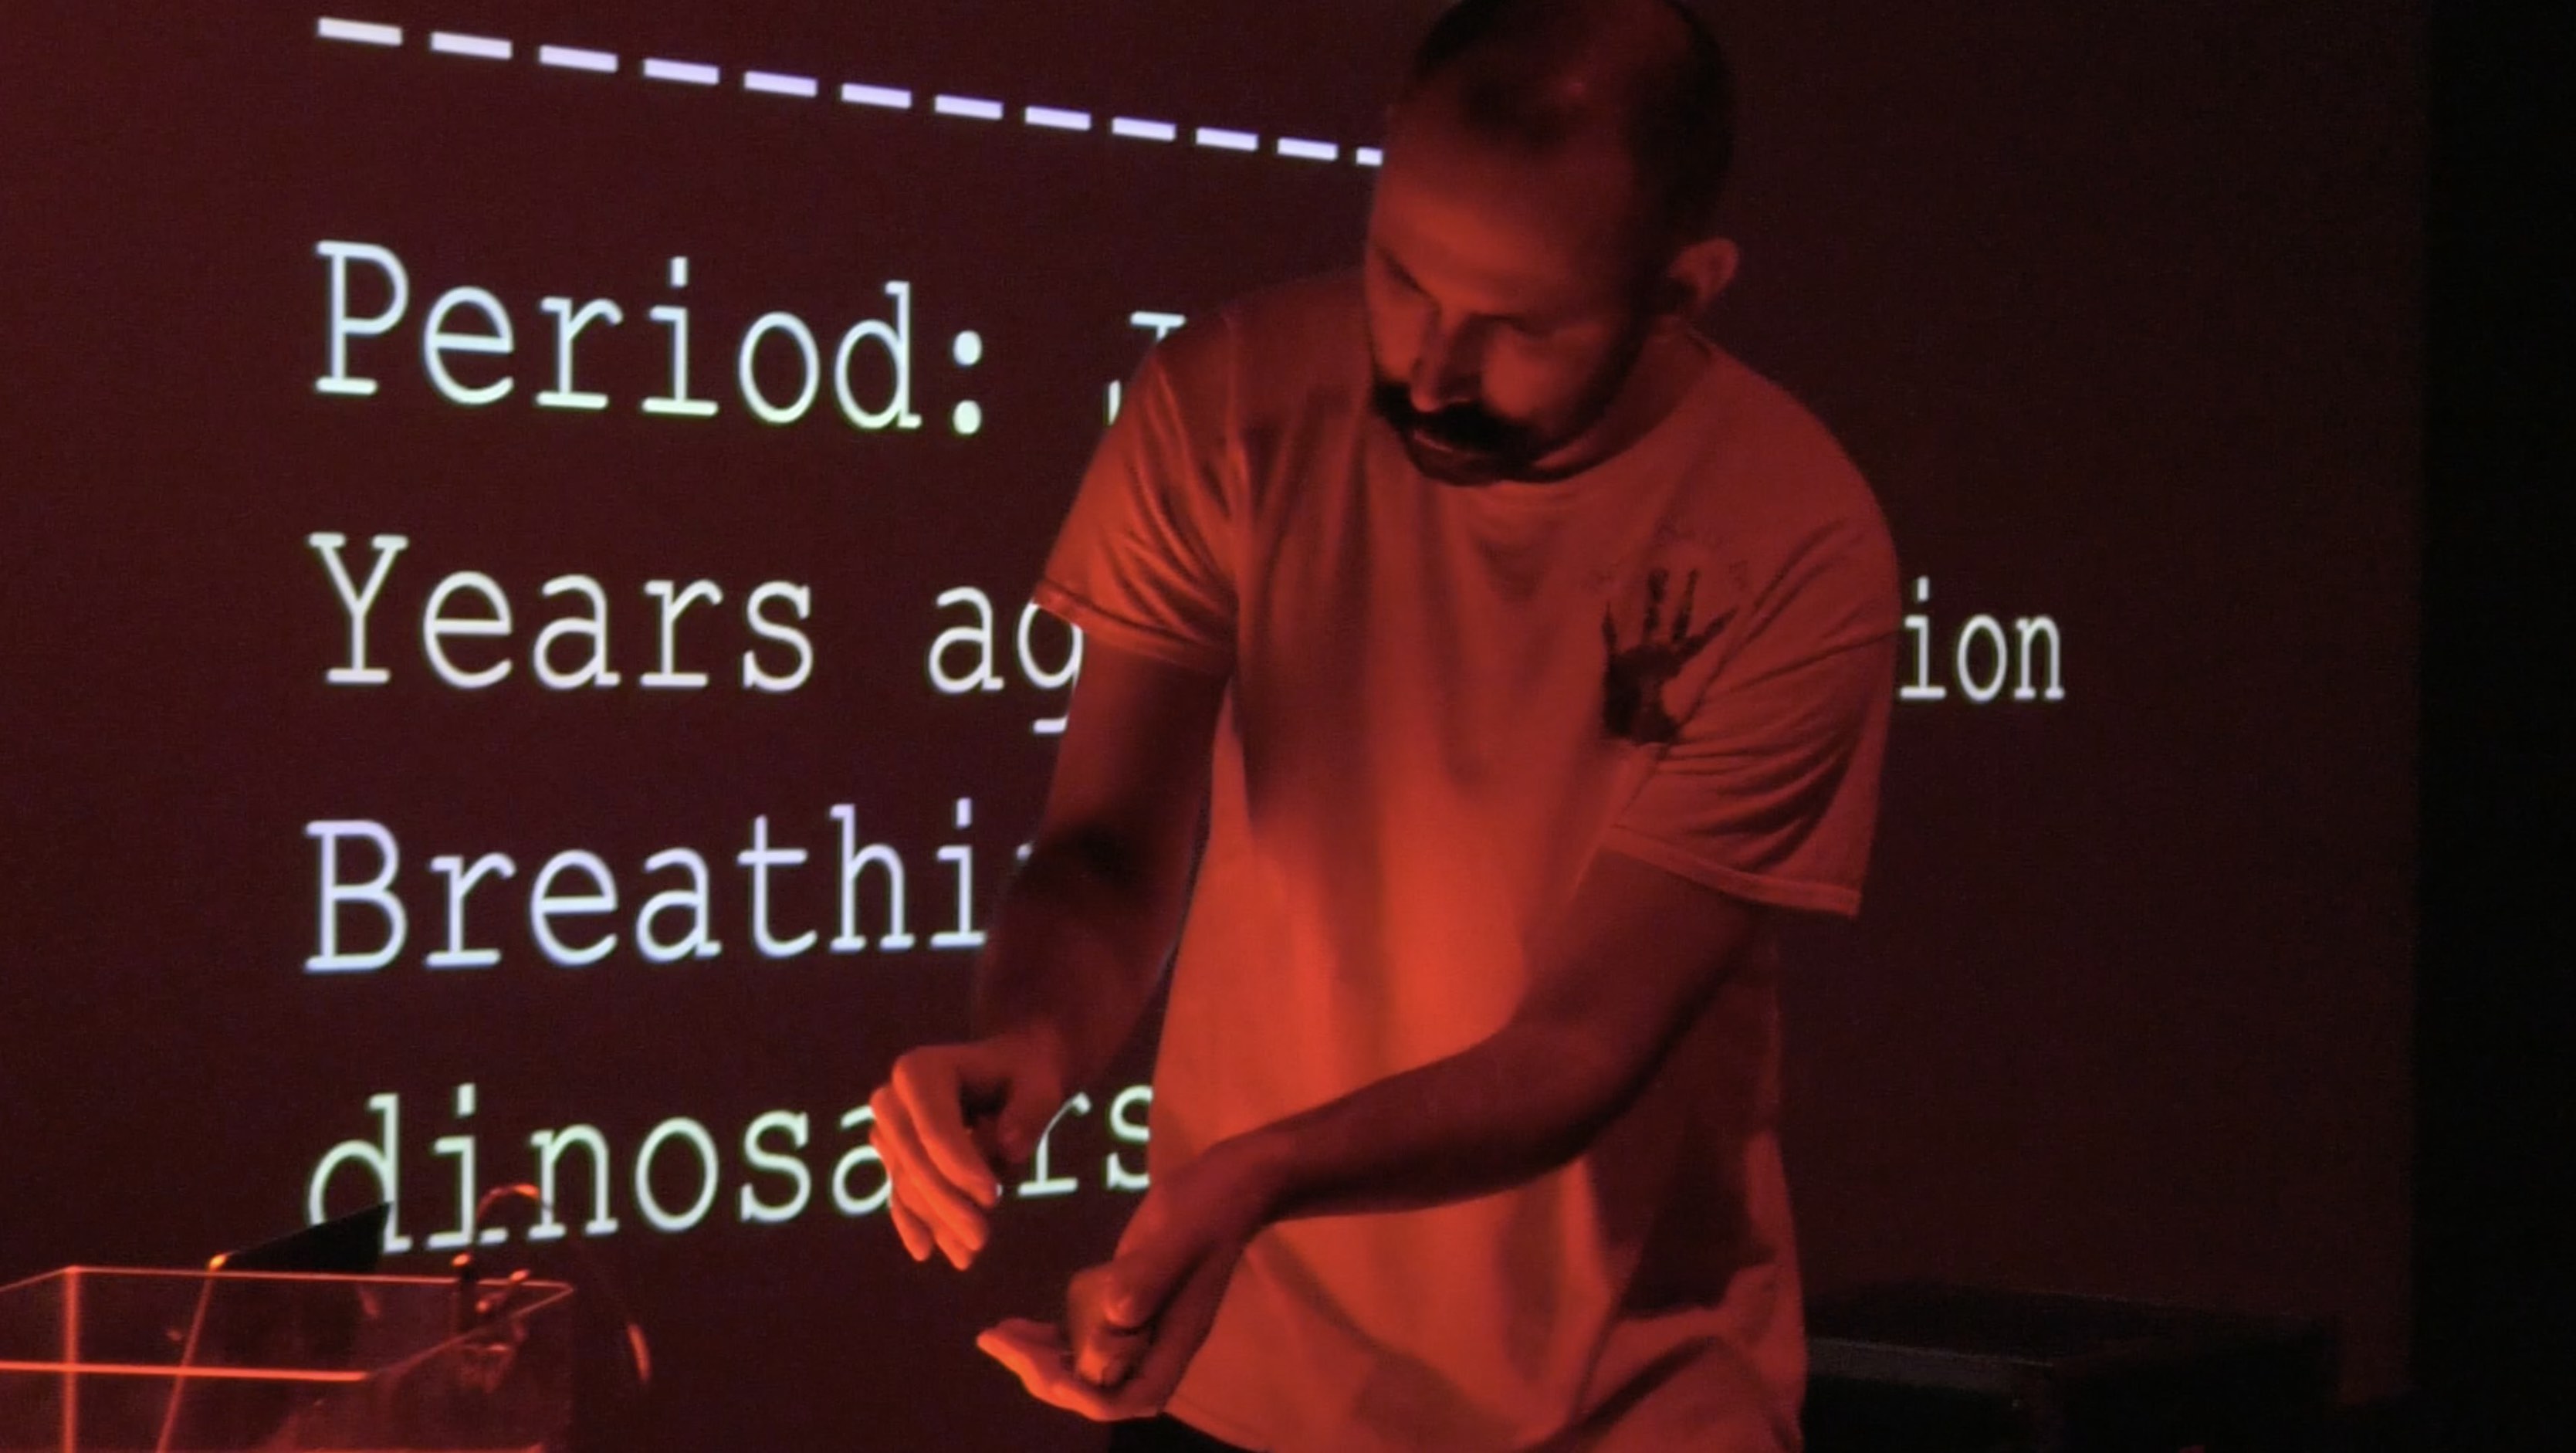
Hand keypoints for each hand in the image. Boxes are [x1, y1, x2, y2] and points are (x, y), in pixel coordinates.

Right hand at [866, 1031, 1065, 1268]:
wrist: (1013, 1077)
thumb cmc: (1027, 1077)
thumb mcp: (1041, 1086)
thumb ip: (1030, 1112)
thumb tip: (1007, 1147)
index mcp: (921, 1070)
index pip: (935, 1129)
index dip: (959, 1167)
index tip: (994, 1199)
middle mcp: (893, 1097)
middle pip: (914, 1161)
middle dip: (946, 1204)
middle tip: (981, 1238)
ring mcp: (888, 1129)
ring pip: (906, 1185)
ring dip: (937, 1221)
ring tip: (970, 1252)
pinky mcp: (894, 1158)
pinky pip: (900, 1196)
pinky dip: (917, 1224)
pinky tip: (932, 1250)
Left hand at [977, 1138, 1276, 1419]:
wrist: (1229, 1184)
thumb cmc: (1208, 1208)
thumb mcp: (1177, 1237)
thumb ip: (1147, 1279)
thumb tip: (1114, 1318)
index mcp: (1173, 1345)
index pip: (1120, 1398)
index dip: (1073, 1390)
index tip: (1032, 1359)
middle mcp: (1155, 1349)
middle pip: (1092, 1390)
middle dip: (1041, 1373)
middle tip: (995, 1341)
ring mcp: (1142, 1331)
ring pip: (1081, 1369)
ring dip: (1037, 1359)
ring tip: (995, 1334)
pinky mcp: (1129, 1309)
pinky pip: (1083, 1340)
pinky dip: (1048, 1339)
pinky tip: (1020, 1324)